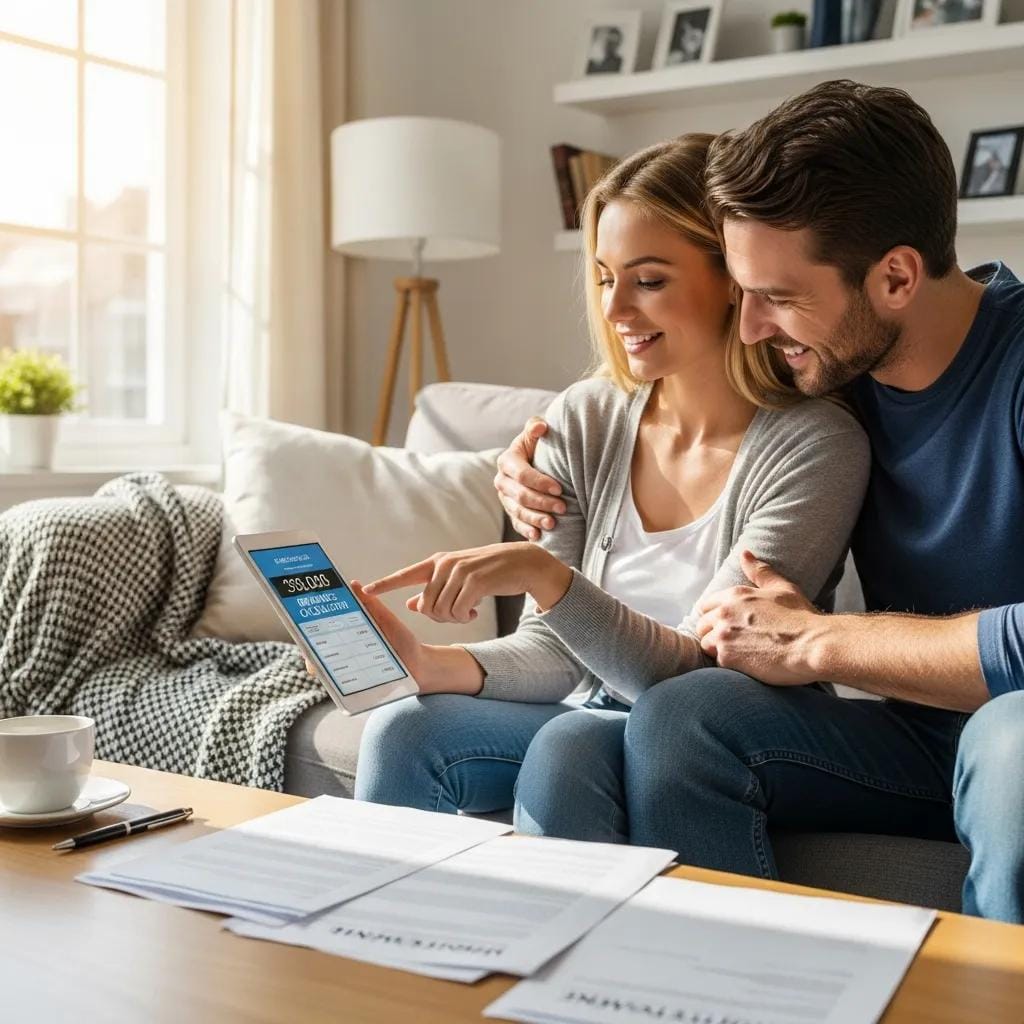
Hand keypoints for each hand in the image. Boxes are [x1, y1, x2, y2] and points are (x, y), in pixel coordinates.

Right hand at [304, 580, 426, 680]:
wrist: (420, 665)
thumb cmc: (402, 641)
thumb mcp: (385, 620)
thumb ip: (370, 604)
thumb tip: (353, 584)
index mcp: (349, 635)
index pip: (322, 630)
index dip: (307, 625)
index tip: (300, 617)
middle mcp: (344, 654)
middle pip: (317, 650)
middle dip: (307, 645)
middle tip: (305, 640)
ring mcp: (348, 671)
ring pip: (324, 669)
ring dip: (316, 664)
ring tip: (313, 660)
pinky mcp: (356, 686)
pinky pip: (339, 684)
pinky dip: (332, 680)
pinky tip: (328, 675)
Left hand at [364, 543, 571, 623]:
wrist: (522, 563)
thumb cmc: (489, 573)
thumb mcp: (460, 578)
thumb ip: (435, 589)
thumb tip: (410, 604)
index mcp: (438, 562)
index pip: (405, 575)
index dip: (385, 584)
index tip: (365, 591)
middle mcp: (445, 564)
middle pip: (426, 605)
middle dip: (439, 617)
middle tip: (458, 615)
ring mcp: (460, 571)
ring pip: (442, 610)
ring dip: (454, 618)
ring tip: (468, 611)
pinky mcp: (475, 581)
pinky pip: (459, 611)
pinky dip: (466, 617)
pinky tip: (476, 610)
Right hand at [494, 418, 565, 540]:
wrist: (537, 460)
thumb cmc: (540, 445)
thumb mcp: (536, 434)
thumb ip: (535, 426)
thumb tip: (541, 427)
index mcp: (507, 461)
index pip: (521, 474)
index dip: (540, 482)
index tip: (560, 488)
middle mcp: (502, 481)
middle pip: (520, 496)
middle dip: (541, 502)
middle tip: (562, 507)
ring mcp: (505, 498)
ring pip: (518, 512)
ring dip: (535, 519)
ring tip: (553, 524)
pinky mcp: (511, 511)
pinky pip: (516, 524)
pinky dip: (527, 531)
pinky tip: (538, 536)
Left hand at [695, 551, 821, 684]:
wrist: (813, 645)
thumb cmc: (801, 617)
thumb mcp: (781, 588)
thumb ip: (760, 571)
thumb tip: (745, 554)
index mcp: (733, 595)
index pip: (705, 605)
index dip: (714, 615)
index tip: (726, 624)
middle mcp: (723, 613)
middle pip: (702, 626)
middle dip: (714, 633)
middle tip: (735, 641)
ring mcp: (723, 636)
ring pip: (707, 645)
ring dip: (719, 649)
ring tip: (741, 653)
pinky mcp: (727, 658)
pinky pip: (718, 663)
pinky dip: (730, 665)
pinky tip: (747, 664)